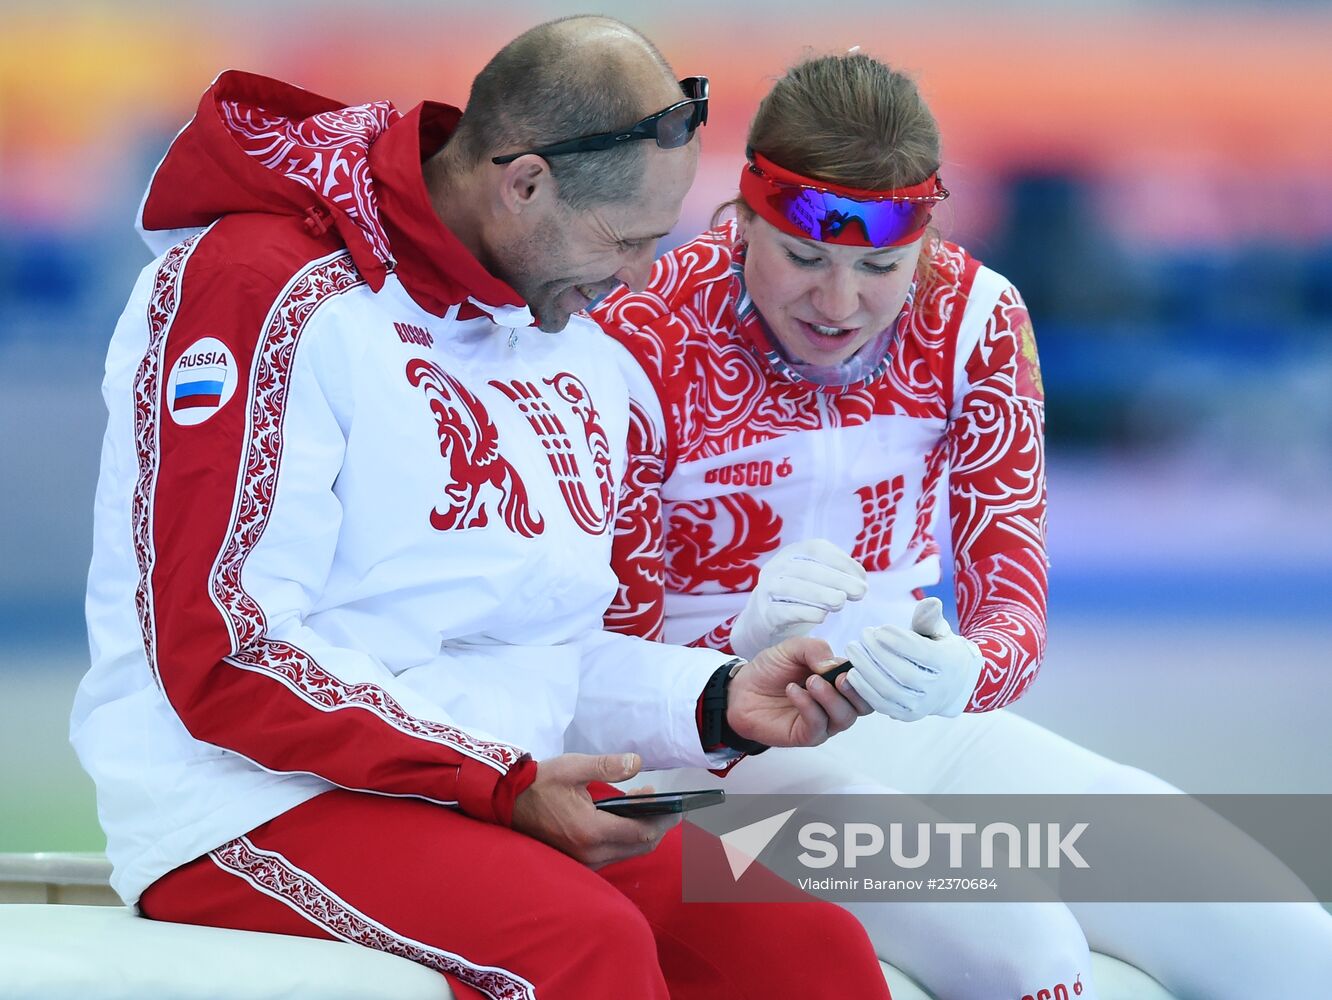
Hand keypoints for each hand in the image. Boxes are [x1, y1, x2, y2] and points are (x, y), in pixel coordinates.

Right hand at [511, 753, 676, 868]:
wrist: (508, 802)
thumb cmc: (541, 783)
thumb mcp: (574, 767)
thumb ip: (608, 766)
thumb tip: (637, 762)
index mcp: (590, 831)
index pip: (641, 833)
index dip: (664, 820)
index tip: (679, 807)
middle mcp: (589, 853)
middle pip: (640, 847)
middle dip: (660, 828)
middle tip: (673, 808)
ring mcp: (583, 861)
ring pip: (628, 853)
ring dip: (644, 834)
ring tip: (653, 809)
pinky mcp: (579, 861)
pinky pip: (614, 856)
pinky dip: (628, 840)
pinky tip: (630, 821)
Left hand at [725, 636, 873, 747]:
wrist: (741, 689)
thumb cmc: (771, 669)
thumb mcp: (793, 648)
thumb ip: (815, 649)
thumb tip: (835, 665)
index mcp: (838, 681)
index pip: (867, 684)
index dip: (866, 676)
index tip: (853, 666)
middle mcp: (836, 703)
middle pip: (864, 705)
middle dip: (857, 691)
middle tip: (838, 677)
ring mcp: (823, 722)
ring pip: (844, 717)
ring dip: (830, 697)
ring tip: (810, 681)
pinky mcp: (806, 735)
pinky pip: (818, 725)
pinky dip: (808, 706)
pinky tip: (793, 691)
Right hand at [730, 540, 868, 658]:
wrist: (764, 619)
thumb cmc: (798, 597)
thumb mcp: (815, 579)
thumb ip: (836, 575)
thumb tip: (860, 580)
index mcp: (791, 553)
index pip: (816, 549)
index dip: (842, 561)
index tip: (862, 577)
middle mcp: (776, 567)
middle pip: (807, 569)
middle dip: (837, 579)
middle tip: (860, 592)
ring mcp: (767, 589)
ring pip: (793, 588)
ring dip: (821, 595)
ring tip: (841, 602)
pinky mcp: (765, 613)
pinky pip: (784, 611)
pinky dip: (805, 612)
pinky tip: (822, 617)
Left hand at [843, 597, 983, 721]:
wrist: (951, 685)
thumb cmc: (939, 650)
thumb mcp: (939, 631)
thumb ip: (930, 617)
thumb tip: (930, 601)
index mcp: (948, 664)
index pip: (920, 652)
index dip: (897, 640)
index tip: (879, 629)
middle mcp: (936, 688)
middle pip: (903, 673)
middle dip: (878, 652)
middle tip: (862, 635)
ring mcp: (921, 705)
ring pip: (889, 691)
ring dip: (866, 670)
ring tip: (852, 650)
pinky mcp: (906, 715)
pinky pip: (882, 705)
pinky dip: (864, 690)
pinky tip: (852, 673)